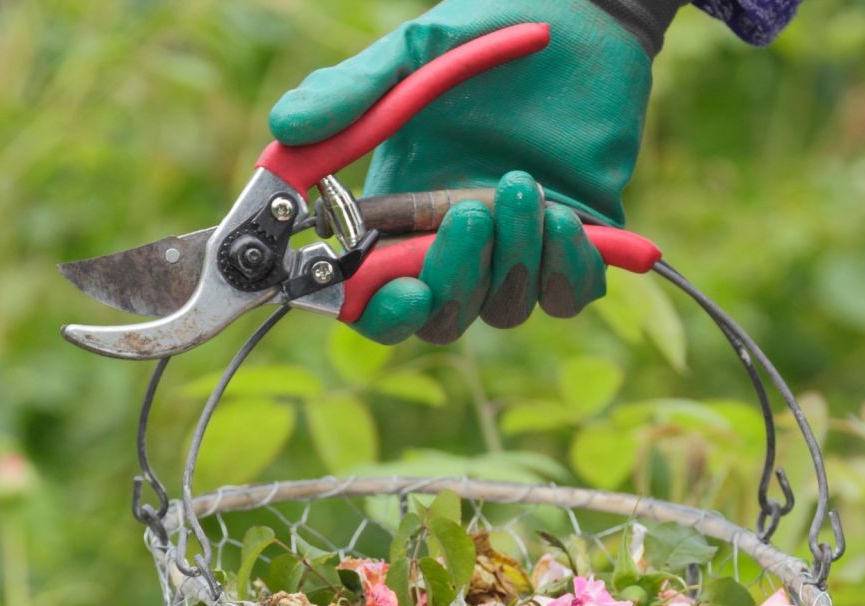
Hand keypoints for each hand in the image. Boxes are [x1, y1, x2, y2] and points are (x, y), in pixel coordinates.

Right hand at [269, 0, 674, 343]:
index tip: (405, 292)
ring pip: (502, 307)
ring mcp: (516, 249)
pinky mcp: (575, 246)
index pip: (377, 297)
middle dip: (453, 279)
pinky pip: (566, 295)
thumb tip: (285, 130)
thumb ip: (352, 96)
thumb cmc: (485, 34)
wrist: (579, 18)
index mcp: (400, 214)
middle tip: (469, 213)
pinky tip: (562, 217)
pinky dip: (565, 268)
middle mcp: (455, 244)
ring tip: (521, 184)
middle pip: (440, 316)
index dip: (384, 311)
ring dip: (512, 255)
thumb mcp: (411, 57)